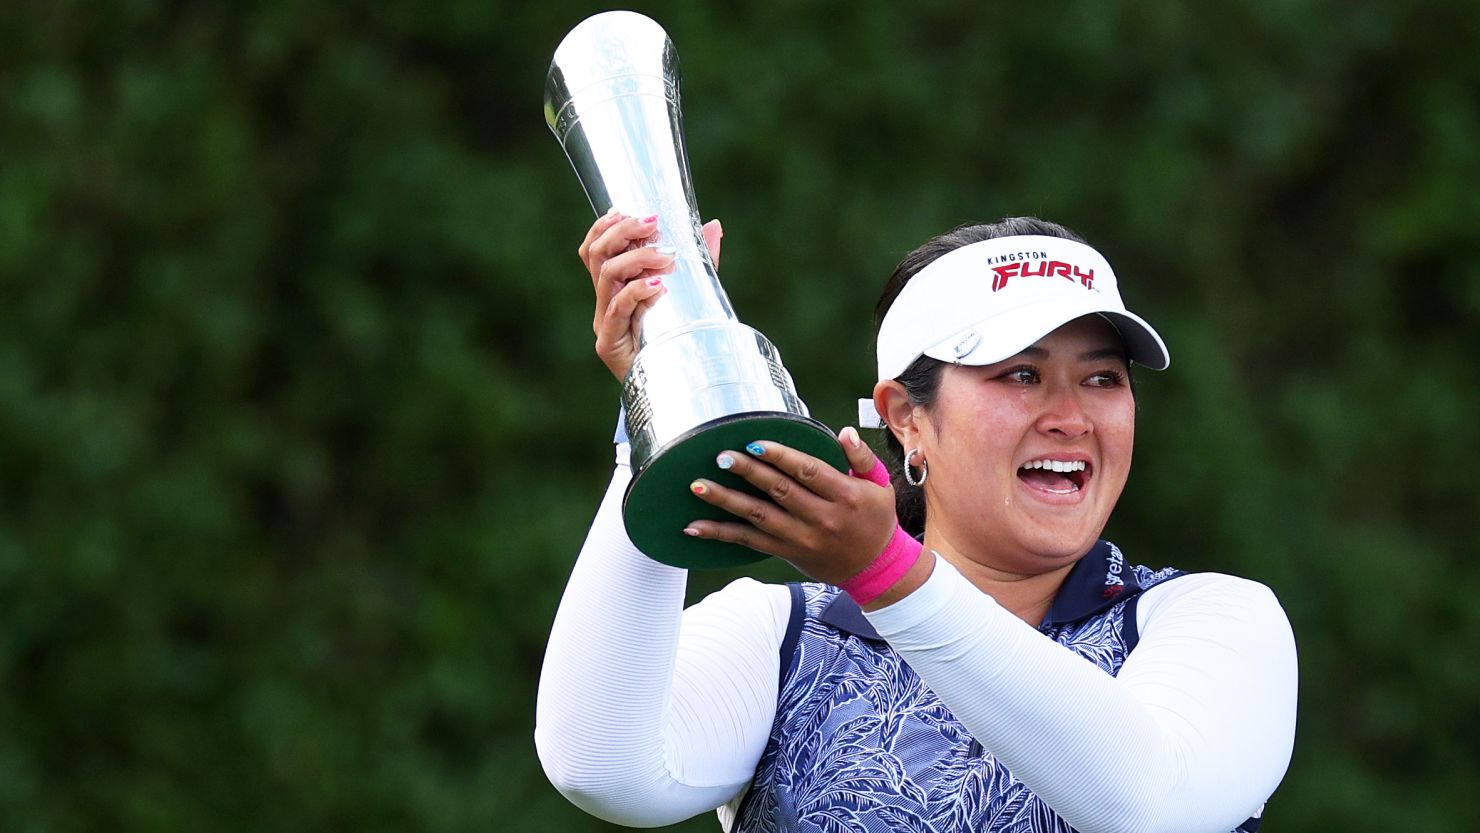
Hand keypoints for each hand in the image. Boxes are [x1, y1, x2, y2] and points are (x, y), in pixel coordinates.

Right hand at [578, 211, 723, 379]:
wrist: (679, 390)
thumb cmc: (681, 340)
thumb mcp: (692, 294)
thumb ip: (700, 262)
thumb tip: (714, 226)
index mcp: (615, 289)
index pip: (594, 249)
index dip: (606, 226)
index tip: (631, 211)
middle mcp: (604, 303)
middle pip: (596, 255)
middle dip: (623, 232)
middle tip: (653, 223)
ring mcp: (605, 324)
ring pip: (607, 276)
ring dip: (637, 258)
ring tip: (667, 257)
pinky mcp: (610, 344)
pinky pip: (617, 309)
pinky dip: (637, 292)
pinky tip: (658, 285)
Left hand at [683, 427, 898, 585]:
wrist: (875, 569)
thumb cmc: (876, 519)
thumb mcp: (878, 485)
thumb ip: (860, 457)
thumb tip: (844, 432)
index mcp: (844, 495)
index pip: (808, 472)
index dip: (780, 457)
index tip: (756, 443)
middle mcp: (821, 518)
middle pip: (779, 491)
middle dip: (748, 473)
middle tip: (721, 457)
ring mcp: (801, 538)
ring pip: (758, 517)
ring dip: (726, 501)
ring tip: (698, 485)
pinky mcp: (786, 552)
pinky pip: (749, 542)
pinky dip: (720, 534)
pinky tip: (694, 527)